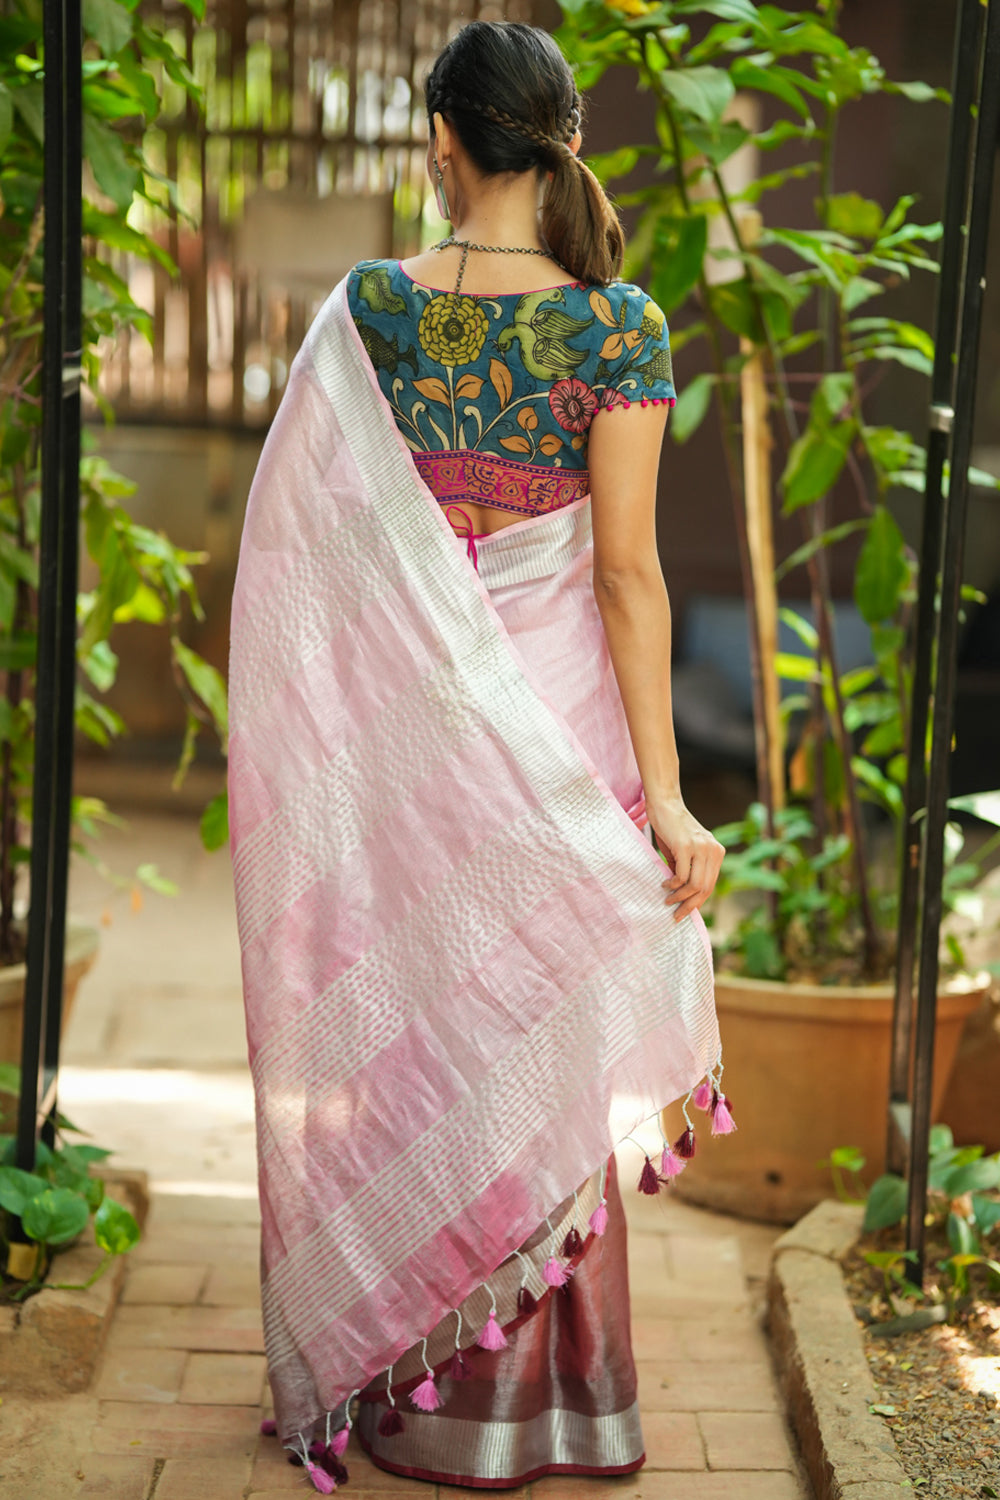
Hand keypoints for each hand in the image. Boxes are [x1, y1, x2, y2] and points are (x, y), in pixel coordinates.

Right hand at [648, 797, 724, 921]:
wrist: (665, 804)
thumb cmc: (672, 829)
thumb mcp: (685, 852)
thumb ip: (688, 870)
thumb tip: (683, 896)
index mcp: (717, 852)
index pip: (711, 884)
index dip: (698, 902)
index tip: (685, 913)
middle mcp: (713, 850)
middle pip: (705, 888)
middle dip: (690, 905)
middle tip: (676, 915)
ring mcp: (701, 848)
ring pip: (695, 885)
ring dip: (680, 897)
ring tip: (668, 900)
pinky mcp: (686, 846)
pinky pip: (682, 875)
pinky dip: (673, 885)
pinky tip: (664, 885)